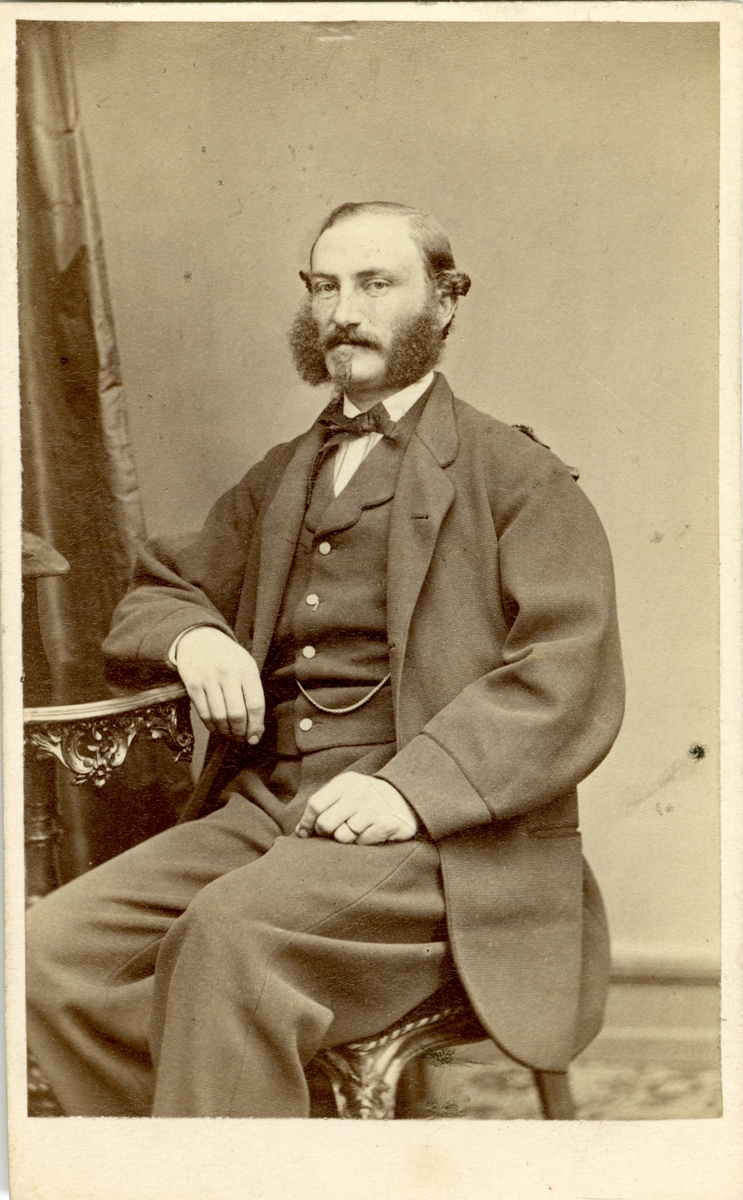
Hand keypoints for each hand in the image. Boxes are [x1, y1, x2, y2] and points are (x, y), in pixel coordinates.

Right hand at [174, 626, 264, 741]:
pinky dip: (211, 726)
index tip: (255, 738)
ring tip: (230, 734)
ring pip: (219, 717)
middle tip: (241, 738)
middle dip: (240, 733)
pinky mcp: (193, 685)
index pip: (255, 705)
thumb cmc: (228, 659)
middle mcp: (228, 673)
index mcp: (247, 669)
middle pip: (237, 714)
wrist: (199, 639)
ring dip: (226, 732)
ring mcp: (209, 679)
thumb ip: (253, 695)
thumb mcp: (246, 667)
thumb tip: (256, 731)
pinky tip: (217, 728)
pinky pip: (203, 714)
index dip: (256, 726)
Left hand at [295, 773, 417, 844]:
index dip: (306, 822)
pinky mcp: (386, 823)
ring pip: (342, 837)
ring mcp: (373, 808)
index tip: (305, 832)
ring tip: (357, 829)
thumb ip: (323, 807)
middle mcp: (359, 792)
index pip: (315, 805)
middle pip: (325, 824)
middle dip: (326, 832)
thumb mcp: (345, 792)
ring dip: (347, 838)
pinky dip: (363, 841)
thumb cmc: (366, 798)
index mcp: (345, 782)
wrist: (406, 797)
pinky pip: (361, 842)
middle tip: (336, 830)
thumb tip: (299, 831)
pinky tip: (371, 832)